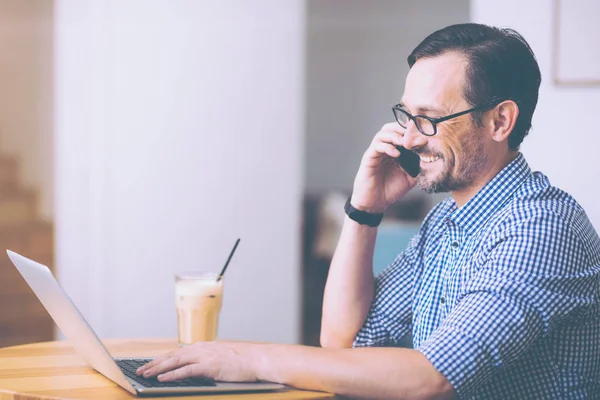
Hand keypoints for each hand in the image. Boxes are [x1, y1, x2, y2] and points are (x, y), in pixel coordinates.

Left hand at [136, 341, 262, 381]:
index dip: (162, 359)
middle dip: (154, 363)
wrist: (257, 359)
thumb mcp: (222, 357)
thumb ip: (208, 360)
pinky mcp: (209, 366)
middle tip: (140, 369)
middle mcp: (201, 349)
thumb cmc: (243, 361)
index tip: (150, 364)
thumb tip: (198, 366)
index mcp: (204, 347)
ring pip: (175, 361)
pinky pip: (186, 370)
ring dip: (158, 368)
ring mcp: (205, 356)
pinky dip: (172, 374)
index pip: (178, 353)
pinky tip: (162, 378)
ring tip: (145, 374)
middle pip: (172, 355)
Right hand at [351, 122, 417, 212]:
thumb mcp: (410, 178)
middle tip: (414, 135)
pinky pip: (376, 146)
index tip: (423, 135)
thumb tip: (432, 159)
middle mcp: (384, 149)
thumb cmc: (390, 190)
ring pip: (383, 134)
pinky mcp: (369, 158)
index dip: (411, 131)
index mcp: (394, 151)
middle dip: (403, 129)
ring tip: (405, 142)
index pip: (401, 133)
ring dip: (395, 136)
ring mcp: (376, 153)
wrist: (375, 203)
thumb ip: (419, 167)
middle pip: (391, 128)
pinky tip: (396, 154)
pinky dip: (387, 147)